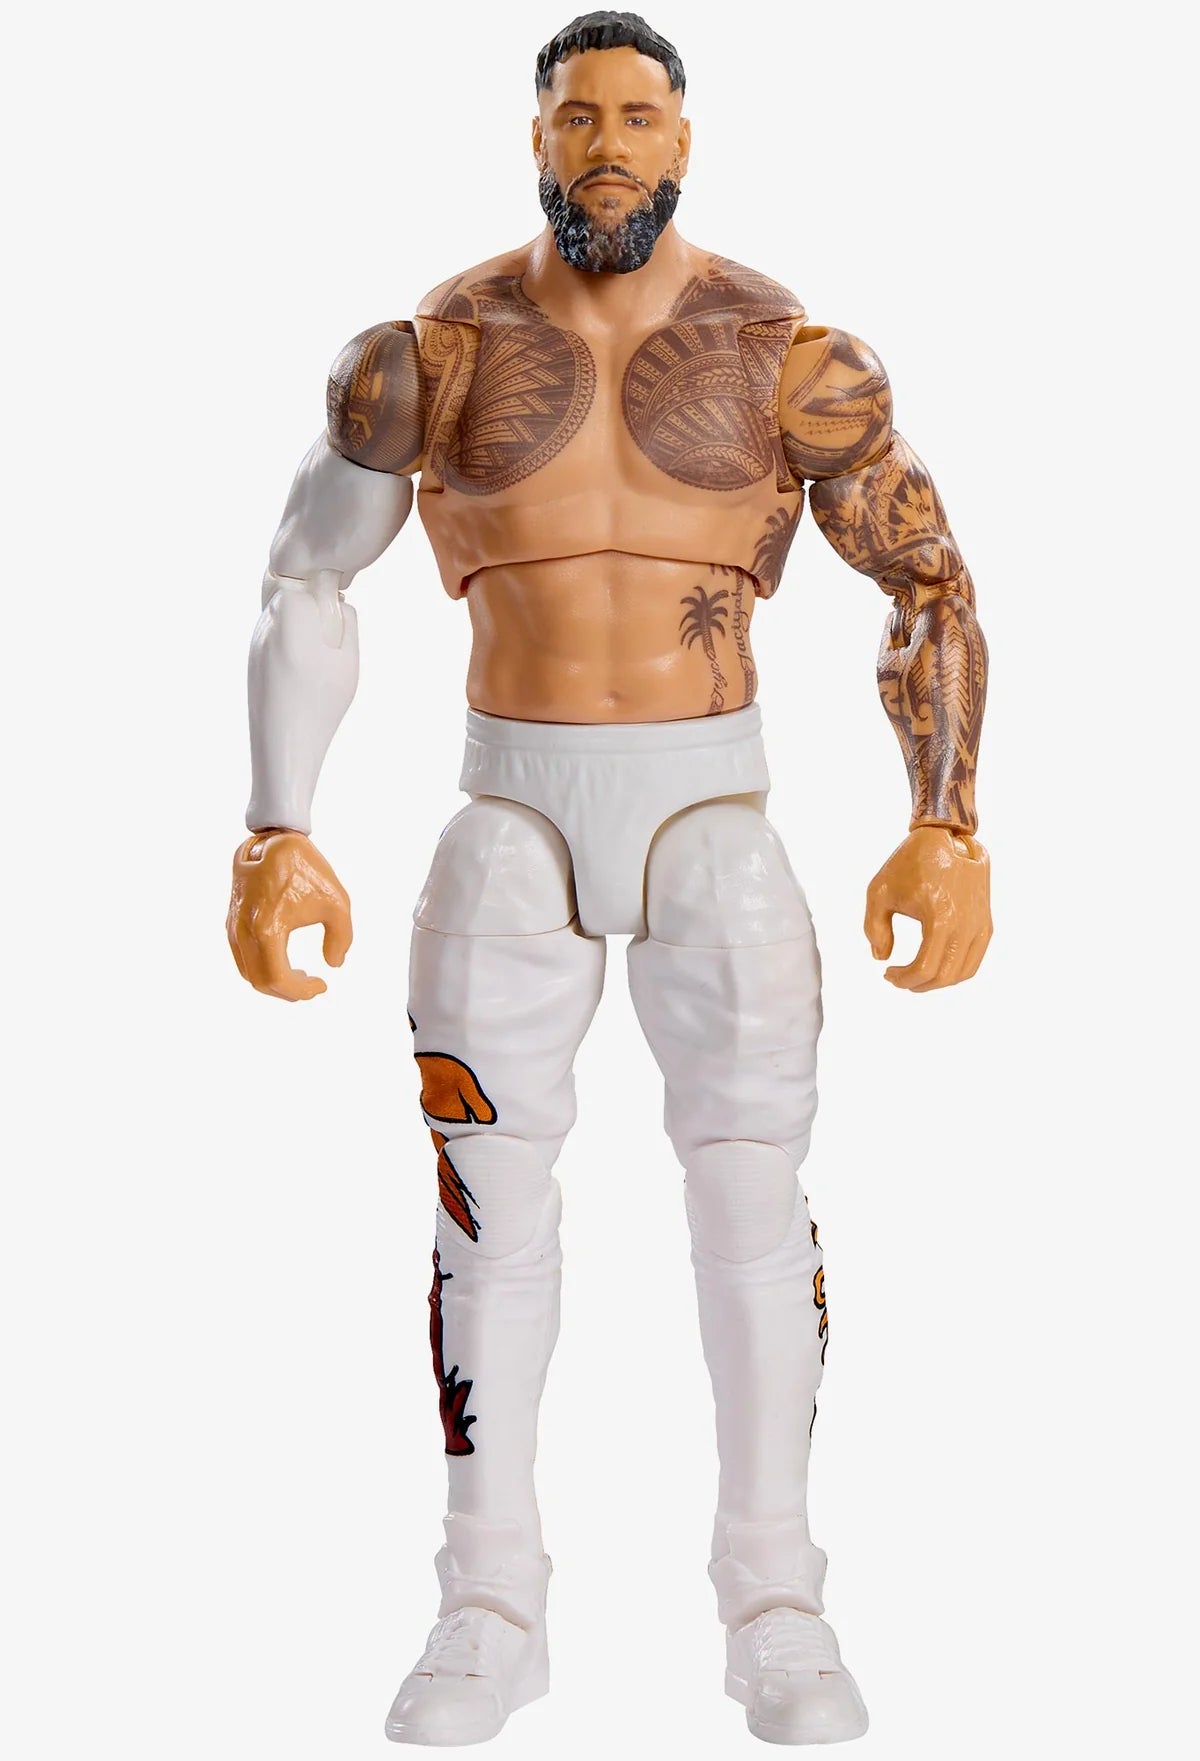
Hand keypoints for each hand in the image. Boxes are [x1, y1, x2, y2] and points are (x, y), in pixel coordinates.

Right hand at [226, 830, 352, 1000]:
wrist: (274, 839)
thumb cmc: (305, 868)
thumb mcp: (336, 903)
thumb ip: (340, 938)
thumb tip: (334, 963)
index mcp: (267, 929)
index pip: (278, 979)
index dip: (301, 991)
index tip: (322, 985)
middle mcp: (243, 932)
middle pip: (260, 982)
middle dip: (288, 992)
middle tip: (312, 986)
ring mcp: (234, 927)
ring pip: (248, 972)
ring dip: (273, 981)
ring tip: (300, 976)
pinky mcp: (232, 920)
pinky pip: (242, 956)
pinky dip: (261, 967)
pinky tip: (284, 961)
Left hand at [864, 827, 990, 990]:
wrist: (945, 836)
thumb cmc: (909, 862)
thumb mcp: (879, 892)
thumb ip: (874, 929)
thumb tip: (881, 958)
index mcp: (941, 918)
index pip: (925, 968)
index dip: (903, 979)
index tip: (887, 973)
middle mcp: (966, 925)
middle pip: (945, 976)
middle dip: (918, 985)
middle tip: (898, 979)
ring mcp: (980, 925)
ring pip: (963, 972)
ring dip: (937, 981)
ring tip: (914, 976)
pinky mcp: (986, 922)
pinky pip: (974, 959)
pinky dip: (955, 970)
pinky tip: (934, 964)